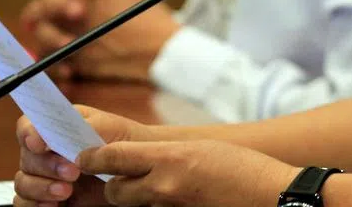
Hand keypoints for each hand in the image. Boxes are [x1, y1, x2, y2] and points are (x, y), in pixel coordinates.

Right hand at [13, 105, 149, 206]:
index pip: (29, 125)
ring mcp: (46, 176)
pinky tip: (53, 205)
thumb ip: (86, 127)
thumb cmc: (127, 141)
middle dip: (46, 165)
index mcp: (58, 126)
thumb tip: (58, 136)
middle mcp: (47, 151)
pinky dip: (33, 204)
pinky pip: (26, 204)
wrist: (142, 168)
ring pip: (23, 182)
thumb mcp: (111, 128)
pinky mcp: (49, 199)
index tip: (39, 144)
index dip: (29, 133)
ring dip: (40, 188)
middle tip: (72, 172)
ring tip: (66, 191)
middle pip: (27, 157)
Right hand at [20, 0, 172, 80]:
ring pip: (35, 22)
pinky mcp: (50, 52)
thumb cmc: (132, 12)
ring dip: (50, 33)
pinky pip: (44, 59)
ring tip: (68, 44)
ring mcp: (50, 24)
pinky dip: (54, 67)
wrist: (136, 46)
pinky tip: (70, 73)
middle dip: (59, 1)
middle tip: (79, 13)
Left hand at [77, 140, 300, 206]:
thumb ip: (165, 153)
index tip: (83, 155)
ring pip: (131, 205)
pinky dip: (153, 206)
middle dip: (114, 182)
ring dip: (133, 196)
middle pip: (115, 190)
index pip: (113, 157)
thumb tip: (135, 157)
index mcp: (170, 158)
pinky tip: (170, 198)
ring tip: (151, 187)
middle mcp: (165, 186)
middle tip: (121, 174)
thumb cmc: (240, 166)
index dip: (93, 156)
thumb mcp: (199, 149)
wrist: (268, 195)